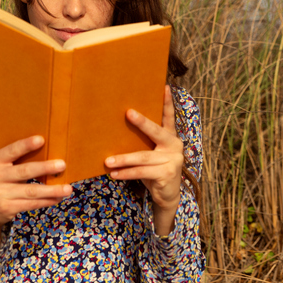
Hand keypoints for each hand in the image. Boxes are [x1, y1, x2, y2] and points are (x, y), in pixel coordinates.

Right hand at [0, 135, 72, 247]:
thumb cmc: (2, 180)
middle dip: (45, 168)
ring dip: (52, 190)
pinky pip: (31, 204)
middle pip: (24, 171)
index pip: (12, 150)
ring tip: (67, 189)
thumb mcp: (2, 167)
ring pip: (31, 191)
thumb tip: (48, 151)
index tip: (41, 140)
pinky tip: (57, 198)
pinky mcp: (6, 208)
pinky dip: (46, 201)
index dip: (26, 145)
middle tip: (62, 165)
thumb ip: (17, 160)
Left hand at [105, 86, 183, 235]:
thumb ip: (144, 142)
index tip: (164, 87)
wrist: (167, 195)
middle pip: (155, 131)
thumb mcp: (151, 153)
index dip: (167, 102)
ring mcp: (173, 160)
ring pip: (143, 157)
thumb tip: (117, 129)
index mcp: (171, 137)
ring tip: (108, 161)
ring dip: (123, 159)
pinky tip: (114, 173)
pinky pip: (142, 172)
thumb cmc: (154, 170)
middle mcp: (175, 145)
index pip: (169, 117)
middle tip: (128, 113)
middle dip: (141, 122)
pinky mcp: (168, 173)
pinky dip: (126, 173)